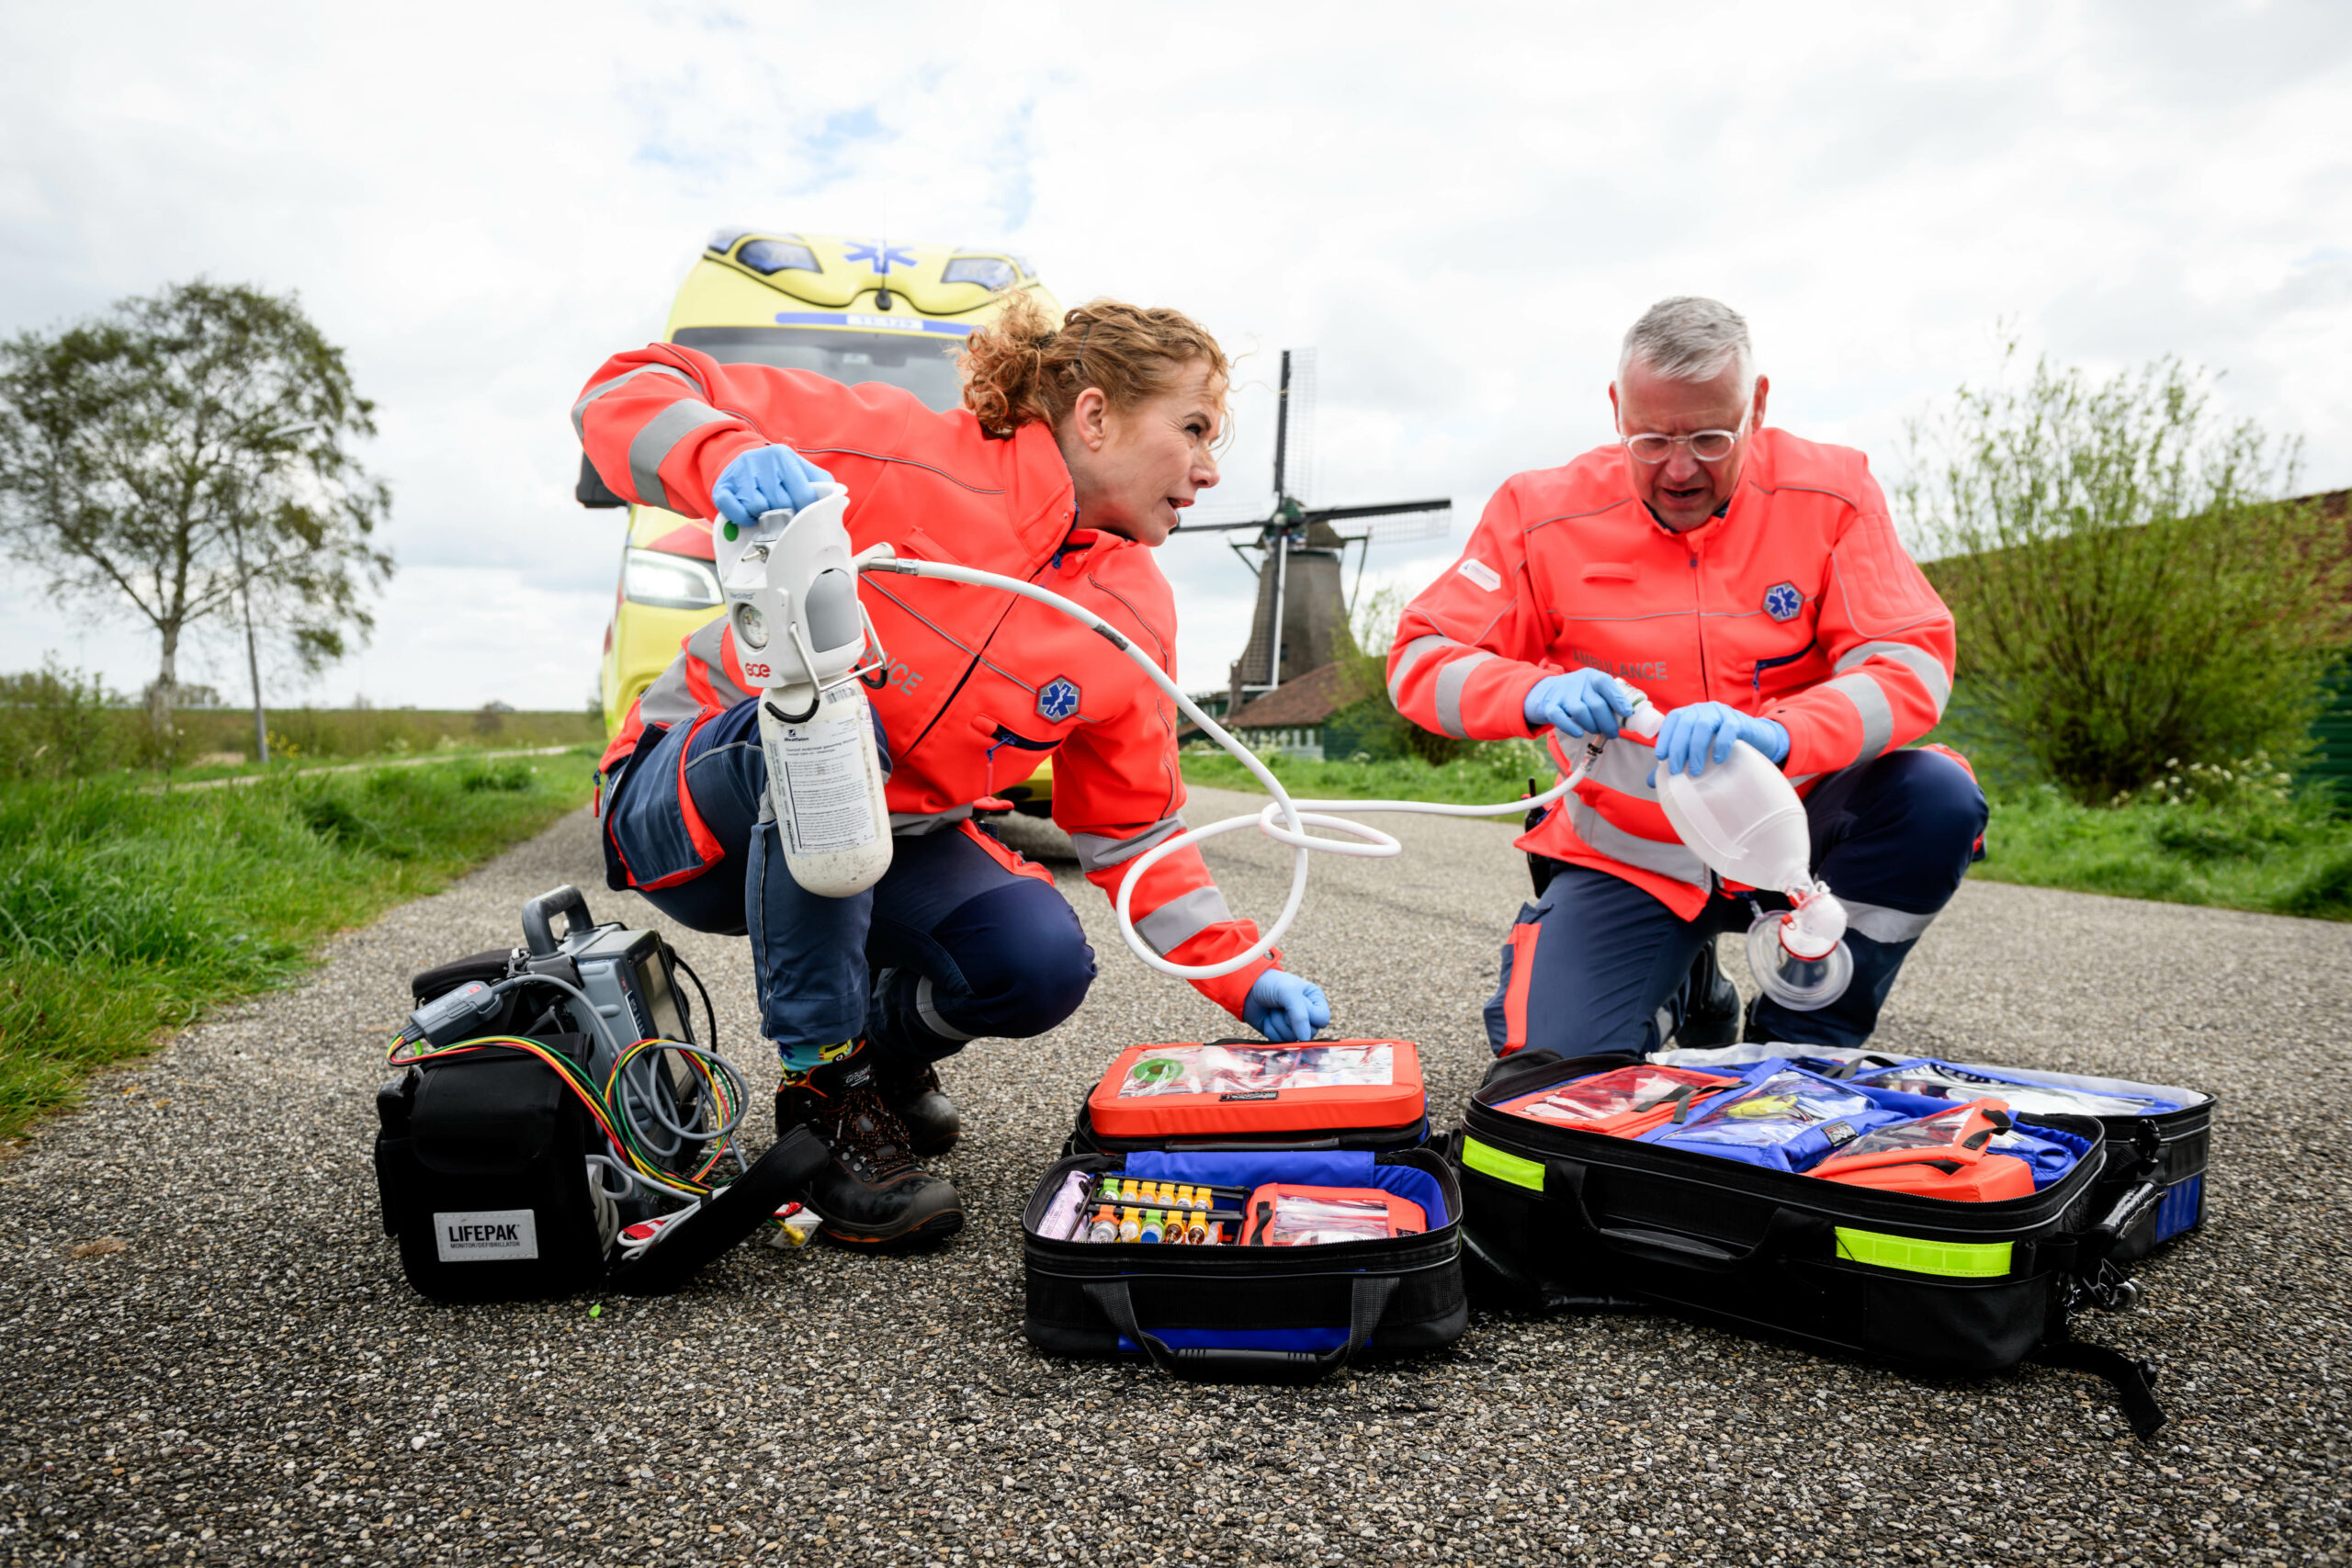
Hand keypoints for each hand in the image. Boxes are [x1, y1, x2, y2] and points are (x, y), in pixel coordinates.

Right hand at [712, 445, 833, 528]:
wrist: (744, 462)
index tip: (805, 517)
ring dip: (762, 515)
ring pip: (758, 507)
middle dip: (784, 514)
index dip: (806, 512)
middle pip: (780, 503)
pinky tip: (749, 514)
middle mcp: (760, 459)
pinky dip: (742, 518)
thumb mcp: (802, 472)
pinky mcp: (722, 486)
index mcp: (784, 456)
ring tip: (765, 509)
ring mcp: (739, 471)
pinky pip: (734, 511)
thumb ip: (821, 484)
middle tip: (782, 513)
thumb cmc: (779, 474)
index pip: (803, 494)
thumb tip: (835, 500)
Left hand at [1244, 970, 1330, 1043]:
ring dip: (1278, 1023)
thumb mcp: (1289, 992)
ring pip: (1293, 1038)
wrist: (1247, 988)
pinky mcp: (1279, 1034)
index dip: (1309, 1016)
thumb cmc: (1271, 984)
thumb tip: (1305, 1038)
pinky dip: (1271, 1029)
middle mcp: (1307, 1015)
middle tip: (1281, 1006)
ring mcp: (1293, 1026)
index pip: (1322, 1019)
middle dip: (1290, 1020)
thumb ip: (1300, 1014)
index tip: (1296, 1006)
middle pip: (1309, 1033)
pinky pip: (1279, 1041)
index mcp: (1315, 1000)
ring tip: (1273, 1010)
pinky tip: (1267, 1018)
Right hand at [1523, 669, 1635, 738]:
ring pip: (1580, 712)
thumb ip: (1609, 698)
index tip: (1627, 713)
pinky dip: (1571, 728)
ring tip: (1596, 730)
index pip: (1606, 683)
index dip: (1618, 699)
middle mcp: (1577, 682)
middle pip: (1596, 704)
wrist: (1545, 691)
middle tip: (1613, 733)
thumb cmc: (1578, 694)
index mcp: (1592, 676)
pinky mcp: (1549, 706)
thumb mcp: (1592, 688)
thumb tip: (1631, 716)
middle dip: (1608, 723)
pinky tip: (1579, 733)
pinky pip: (1560, 718)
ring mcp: (1562, 694)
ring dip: (1592, 726)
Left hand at [1650, 702, 1790, 779]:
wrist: (1753, 739)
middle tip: (1677, 771)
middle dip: (1678, 748)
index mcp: (1689, 713)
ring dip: (1697, 749)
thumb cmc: (1718, 746)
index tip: (1661, 758)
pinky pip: (1728, 729)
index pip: (1672, 720)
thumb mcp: (1696, 752)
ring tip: (1696, 771)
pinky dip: (1721, 745)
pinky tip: (1718, 760)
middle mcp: (1702, 709)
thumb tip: (1651, 782)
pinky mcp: (1738, 720)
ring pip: (1703, 725)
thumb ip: (1675, 762)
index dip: (1665, 737)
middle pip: (1685, 723)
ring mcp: (1720, 712)